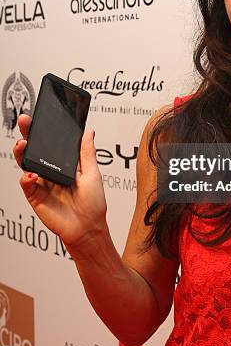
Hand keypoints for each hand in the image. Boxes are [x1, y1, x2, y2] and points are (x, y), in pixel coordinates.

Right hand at [13, 114, 107, 249]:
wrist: (88, 229)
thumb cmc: (93, 204)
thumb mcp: (93, 174)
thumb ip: (87, 153)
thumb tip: (88, 132)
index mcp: (64, 164)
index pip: (52, 143)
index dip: (45, 130)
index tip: (42, 116)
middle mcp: (50, 171)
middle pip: (35, 149)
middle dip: (28, 134)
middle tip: (25, 121)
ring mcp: (41, 183)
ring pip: (26, 164)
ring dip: (22, 152)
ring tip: (22, 144)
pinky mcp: (35, 197)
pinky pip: (27, 185)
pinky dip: (27, 178)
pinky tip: (31, 175)